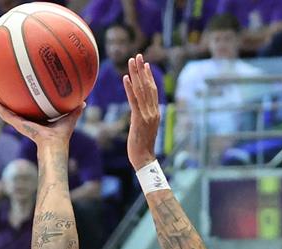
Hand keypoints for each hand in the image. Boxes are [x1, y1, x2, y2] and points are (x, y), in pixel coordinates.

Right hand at [0, 89, 81, 146]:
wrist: (54, 144)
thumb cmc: (62, 135)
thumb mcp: (69, 117)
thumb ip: (75, 109)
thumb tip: (84, 100)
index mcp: (36, 122)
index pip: (28, 111)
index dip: (24, 103)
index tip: (20, 94)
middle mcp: (25, 122)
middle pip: (14, 110)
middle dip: (7, 102)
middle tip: (1, 90)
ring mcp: (19, 124)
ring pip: (4, 112)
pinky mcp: (15, 124)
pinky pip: (3, 113)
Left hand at [123, 54, 161, 168]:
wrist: (144, 159)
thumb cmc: (142, 147)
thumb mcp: (144, 129)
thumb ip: (143, 118)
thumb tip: (138, 112)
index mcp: (155, 113)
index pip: (153, 91)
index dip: (149, 76)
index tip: (145, 64)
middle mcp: (153, 111)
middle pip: (148, 86)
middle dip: (142, 70)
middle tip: (138, 56)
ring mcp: (147, 115)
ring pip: (141, 90)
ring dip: (136, 74)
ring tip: (131, 62)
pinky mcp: (139, 119)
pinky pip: (133, 101)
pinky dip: (129, 88)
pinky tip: (125, 78)